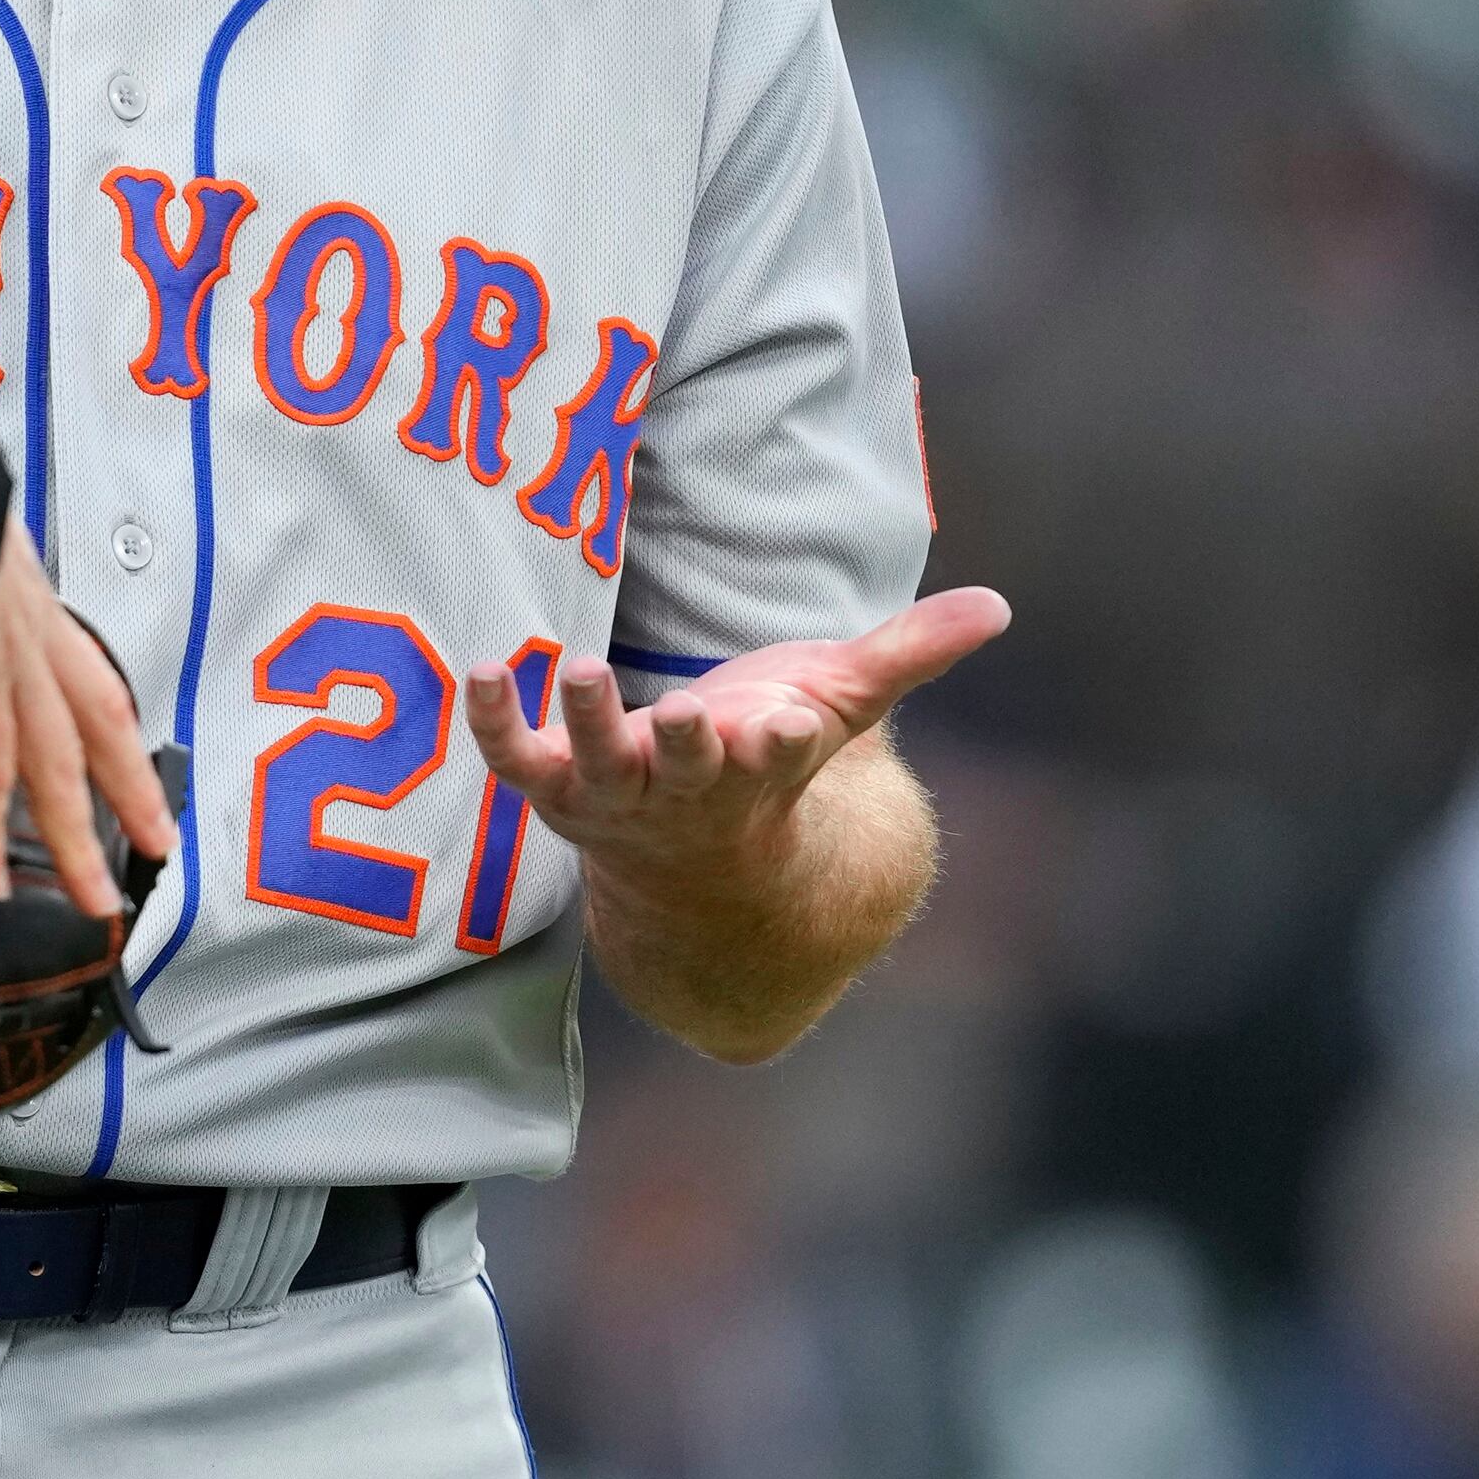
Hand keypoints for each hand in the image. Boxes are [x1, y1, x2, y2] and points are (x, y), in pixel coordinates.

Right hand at [0, 513, 175, 915]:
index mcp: (16, 583)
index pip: (74, 660)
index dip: (104, 713)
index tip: (120, 752)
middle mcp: (27, 622)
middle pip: (97, 719)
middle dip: (127, 785)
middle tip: (155, 838)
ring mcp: (12, 656)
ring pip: (58, 764)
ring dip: (74, 836)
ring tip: (92, 895)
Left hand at [466, 587, 1005, 896]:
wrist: (694, 872)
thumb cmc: (768, 761)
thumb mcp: (839, 703)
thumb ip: (909, 653)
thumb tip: (999, 607)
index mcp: (762, 768)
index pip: (780, 757)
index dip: (783, 742)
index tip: (789, 725)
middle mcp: (688, 788)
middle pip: (690, 768)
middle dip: (692, 745)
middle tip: (688, 715)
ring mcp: (618, 793)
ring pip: (604, 765)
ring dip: (591, 721)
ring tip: (579, 669)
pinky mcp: (557, 787)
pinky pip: (518, 762)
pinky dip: (496, 725)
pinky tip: (479, 671)